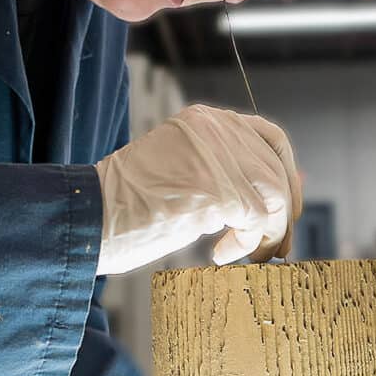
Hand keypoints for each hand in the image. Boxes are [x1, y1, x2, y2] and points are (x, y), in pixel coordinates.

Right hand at [95, 104, 302, 275]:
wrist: (89, 215)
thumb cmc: (126, 205)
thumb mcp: (183, 172)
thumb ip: (224, 172)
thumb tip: (277, 192)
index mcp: (205, 120)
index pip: (268, 137)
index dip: (285, 174)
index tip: (286, 208)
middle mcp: (216, 128)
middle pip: (277, 167)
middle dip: (283, 211)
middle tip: (275, 245)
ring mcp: (218, 155)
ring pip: (274, 194)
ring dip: (266, 233)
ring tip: (245, 254)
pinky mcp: (219, 188)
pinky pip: (258, 220)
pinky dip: (247, 244)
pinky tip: (220, 255)